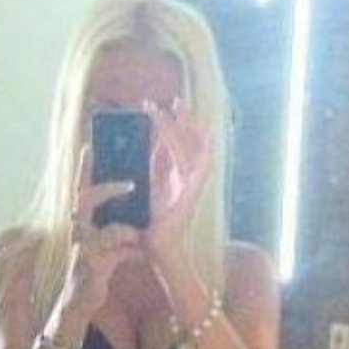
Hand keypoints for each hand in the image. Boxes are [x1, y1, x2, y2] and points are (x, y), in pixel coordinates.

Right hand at [59, 145, 141, 313]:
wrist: (82, 298)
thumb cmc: (97, 264)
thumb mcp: (108, 239)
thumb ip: (122, 222)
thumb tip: (142, 202)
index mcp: (81, 218)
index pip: (80, 187)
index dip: (84, 167)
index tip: (90, 146)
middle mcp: (77, 228)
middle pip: (83, 199)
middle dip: (106, 188)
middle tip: (131, 183)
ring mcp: (80, 246)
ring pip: (99, 228)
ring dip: (122, 228)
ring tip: (139, 228)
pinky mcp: (90, 265)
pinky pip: (112, 253)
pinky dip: (129, 250)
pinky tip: (143, 251)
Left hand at [143, 98, 212, 269]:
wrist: (156, 249)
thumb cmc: (148, 224)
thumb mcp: (145, 188)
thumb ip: (149, 167)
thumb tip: (146, 144)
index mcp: (175, 177)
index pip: (176, 144)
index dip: (172, 124)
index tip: (163, 106)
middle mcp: (186, 179)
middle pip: (190, 141)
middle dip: (183, 119)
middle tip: (175, 99)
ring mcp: (192, 185)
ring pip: (193, 148)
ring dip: (184, 127)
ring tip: (174, 108)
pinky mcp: (193, 193)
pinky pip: (201, 166)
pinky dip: (202, 149)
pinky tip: (203, 133)